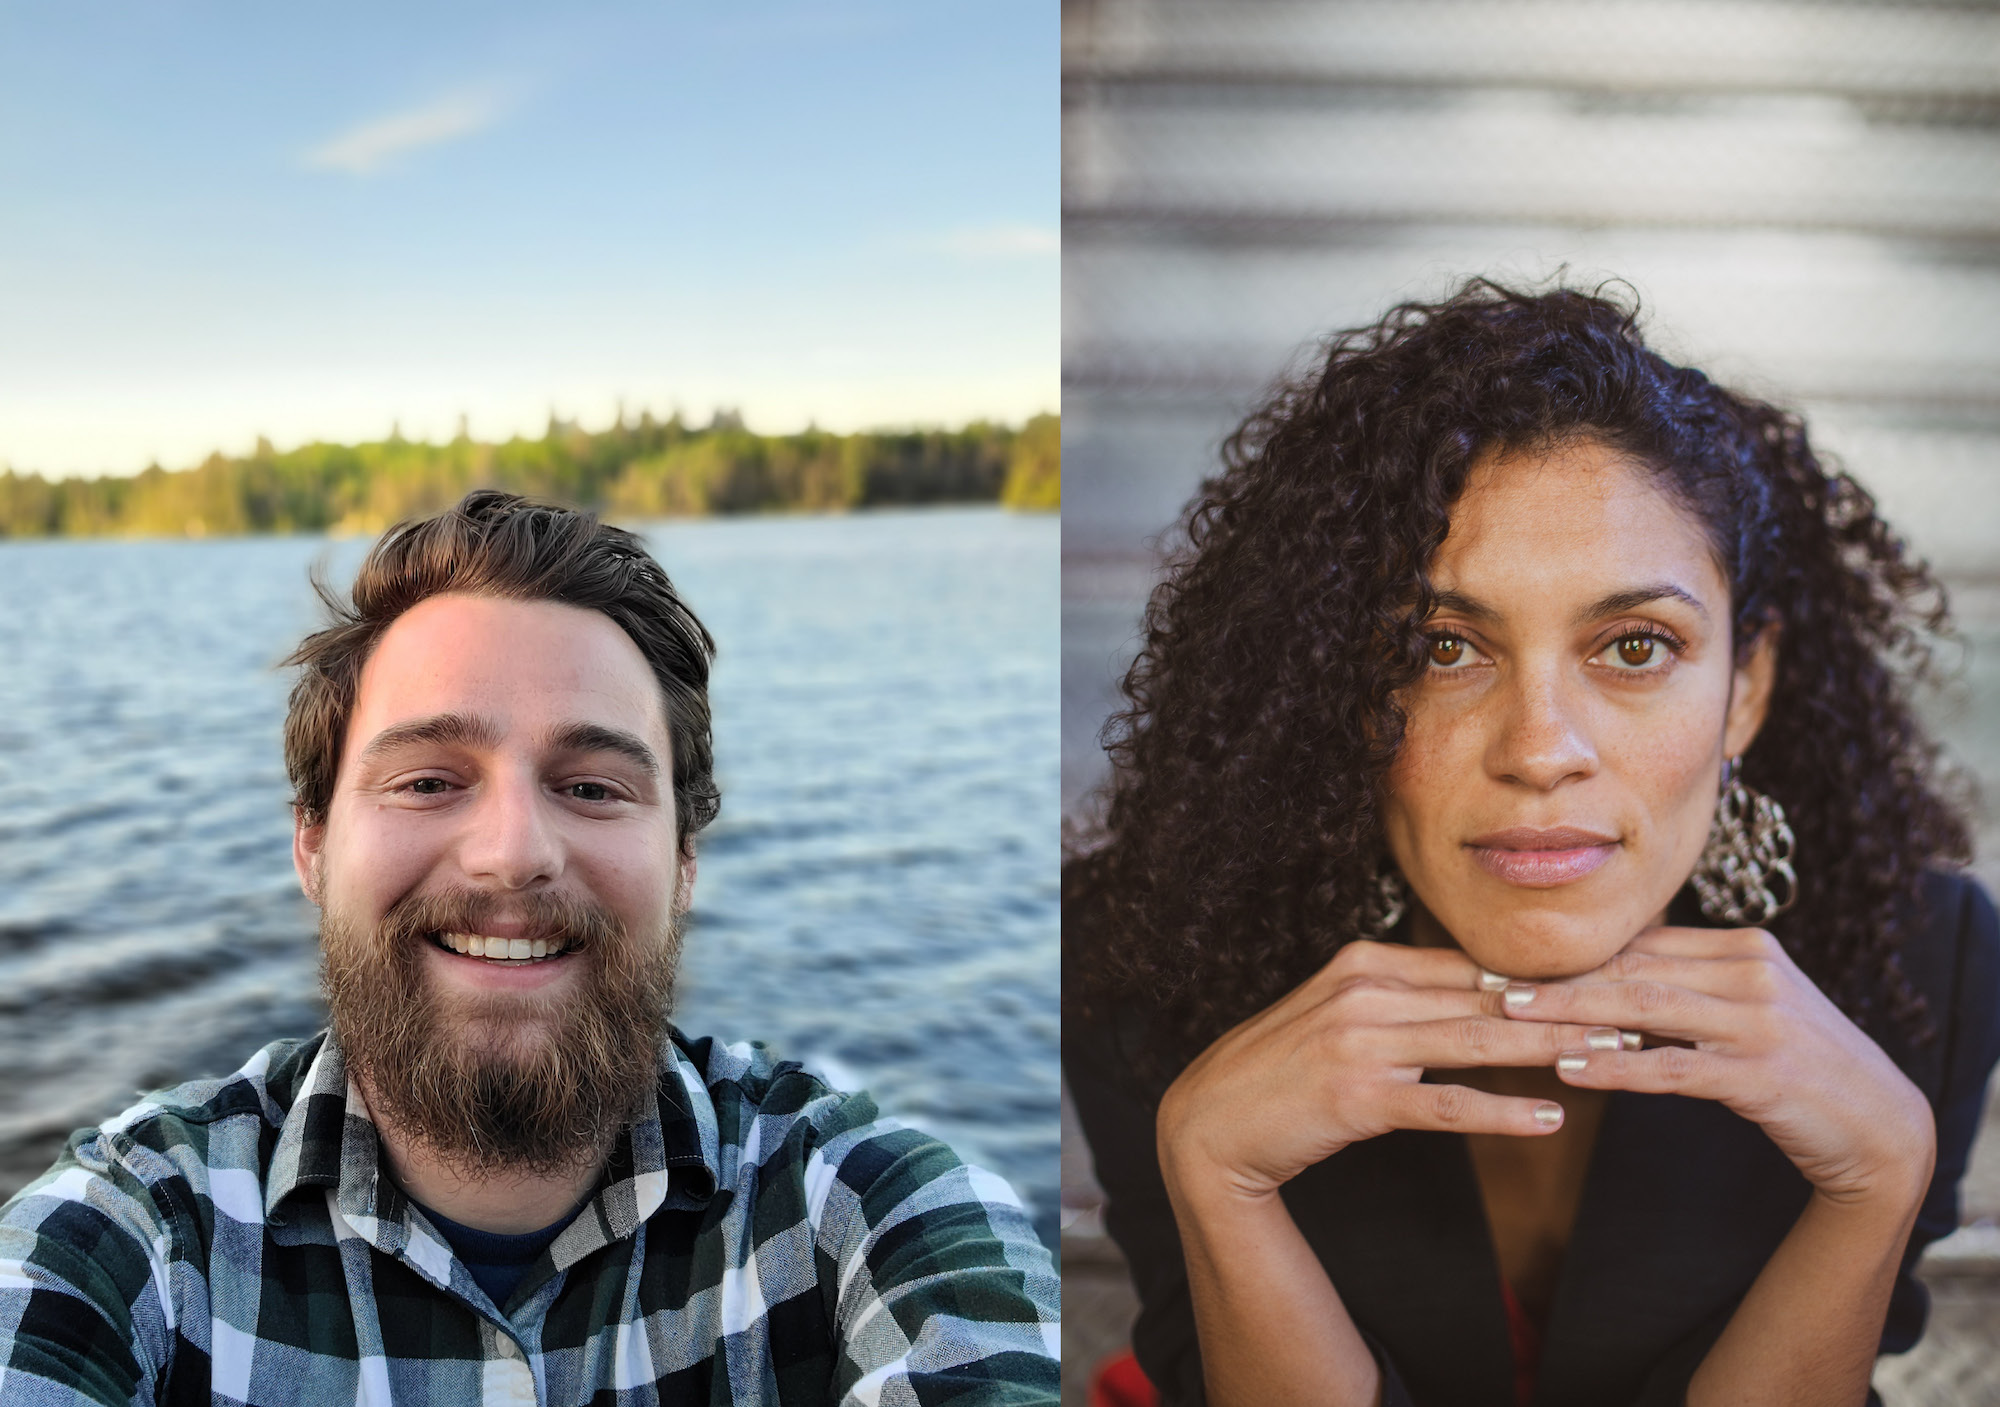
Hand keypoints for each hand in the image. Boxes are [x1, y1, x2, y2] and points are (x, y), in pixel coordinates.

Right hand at [1156, 939, 1611, 1203]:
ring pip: (1478, 1040)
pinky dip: (1502, 1110)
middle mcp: (1364, 989)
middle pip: (1488, 996)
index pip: (1472, 964)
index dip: (1545, 973)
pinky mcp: (1355, 1096)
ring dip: (1556, 1049)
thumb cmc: (1279, 1072)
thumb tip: (1477, 995)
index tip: (1609, 978)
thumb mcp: (1339, 1016)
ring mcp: (1358, 1041)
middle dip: (1571, 1004)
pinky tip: (1549, 1118)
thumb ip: (1401, 999)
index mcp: (1364, 961)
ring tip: (1620, 1056)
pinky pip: (1444, 1103)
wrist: (1209, 1123)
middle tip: (1643, 1010)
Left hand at [1500, 926, 1935, 1206]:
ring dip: (1570, 1009)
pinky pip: (1673, 1066)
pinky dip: (1617, 1066)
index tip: (1506, 955)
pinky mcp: (1761, 1074)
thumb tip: (1602, 976)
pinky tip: (1570, 1070)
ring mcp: (1758, 1021)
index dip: (1571, 950)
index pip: (1639, 942)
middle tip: (1483, 978)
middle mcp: (1750, 972)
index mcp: (1740, 948)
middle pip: (1632, 966)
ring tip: (1507, 1013)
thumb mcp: (1743, 1010)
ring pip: (1644, 1007)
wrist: (1881, 1124)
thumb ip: (1684, 985)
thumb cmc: (1796, 1064)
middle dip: (1555, 973)